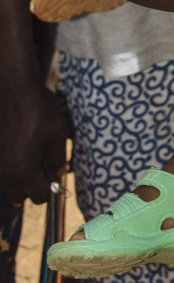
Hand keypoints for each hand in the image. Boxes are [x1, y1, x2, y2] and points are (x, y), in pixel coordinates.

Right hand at [0, 75, 70, 204]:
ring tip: (32, 149)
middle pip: (20, 195)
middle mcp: (4, 172)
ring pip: (8, 182)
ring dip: (20, 174)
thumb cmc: (36, 107)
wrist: (10, 86)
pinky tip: (19, 143)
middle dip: (33, 185)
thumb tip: (56, 174)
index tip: (54, 173)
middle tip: (42, 162)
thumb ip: (58, 158)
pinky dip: (11, 162)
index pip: (40, 196)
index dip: (51, 187)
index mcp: (22, 171)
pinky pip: (2, 168)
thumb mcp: (57, 132)